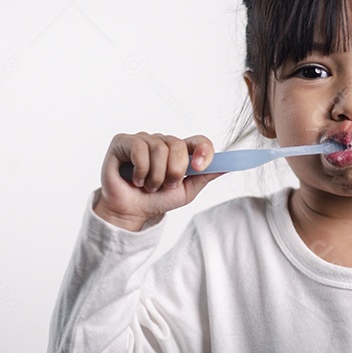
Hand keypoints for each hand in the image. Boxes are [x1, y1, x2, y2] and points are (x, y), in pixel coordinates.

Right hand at [96, 132, 225, 230]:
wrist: (131, 212)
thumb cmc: (156, 200)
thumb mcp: (186, 191)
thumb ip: (205, 176)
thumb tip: (228, 165)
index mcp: (179, 151)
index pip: (199, 141)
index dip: (203, 150)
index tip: (199, 168)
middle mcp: (161, 142)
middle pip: (178, 145)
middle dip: (174, 171)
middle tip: (165, 186)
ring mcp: (142, 140)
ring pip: (159, 148)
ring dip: (156, 175)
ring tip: (148, 186)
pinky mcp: (123, 141)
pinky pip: (139, 149)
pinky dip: (141, 170)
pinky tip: (136, 180)